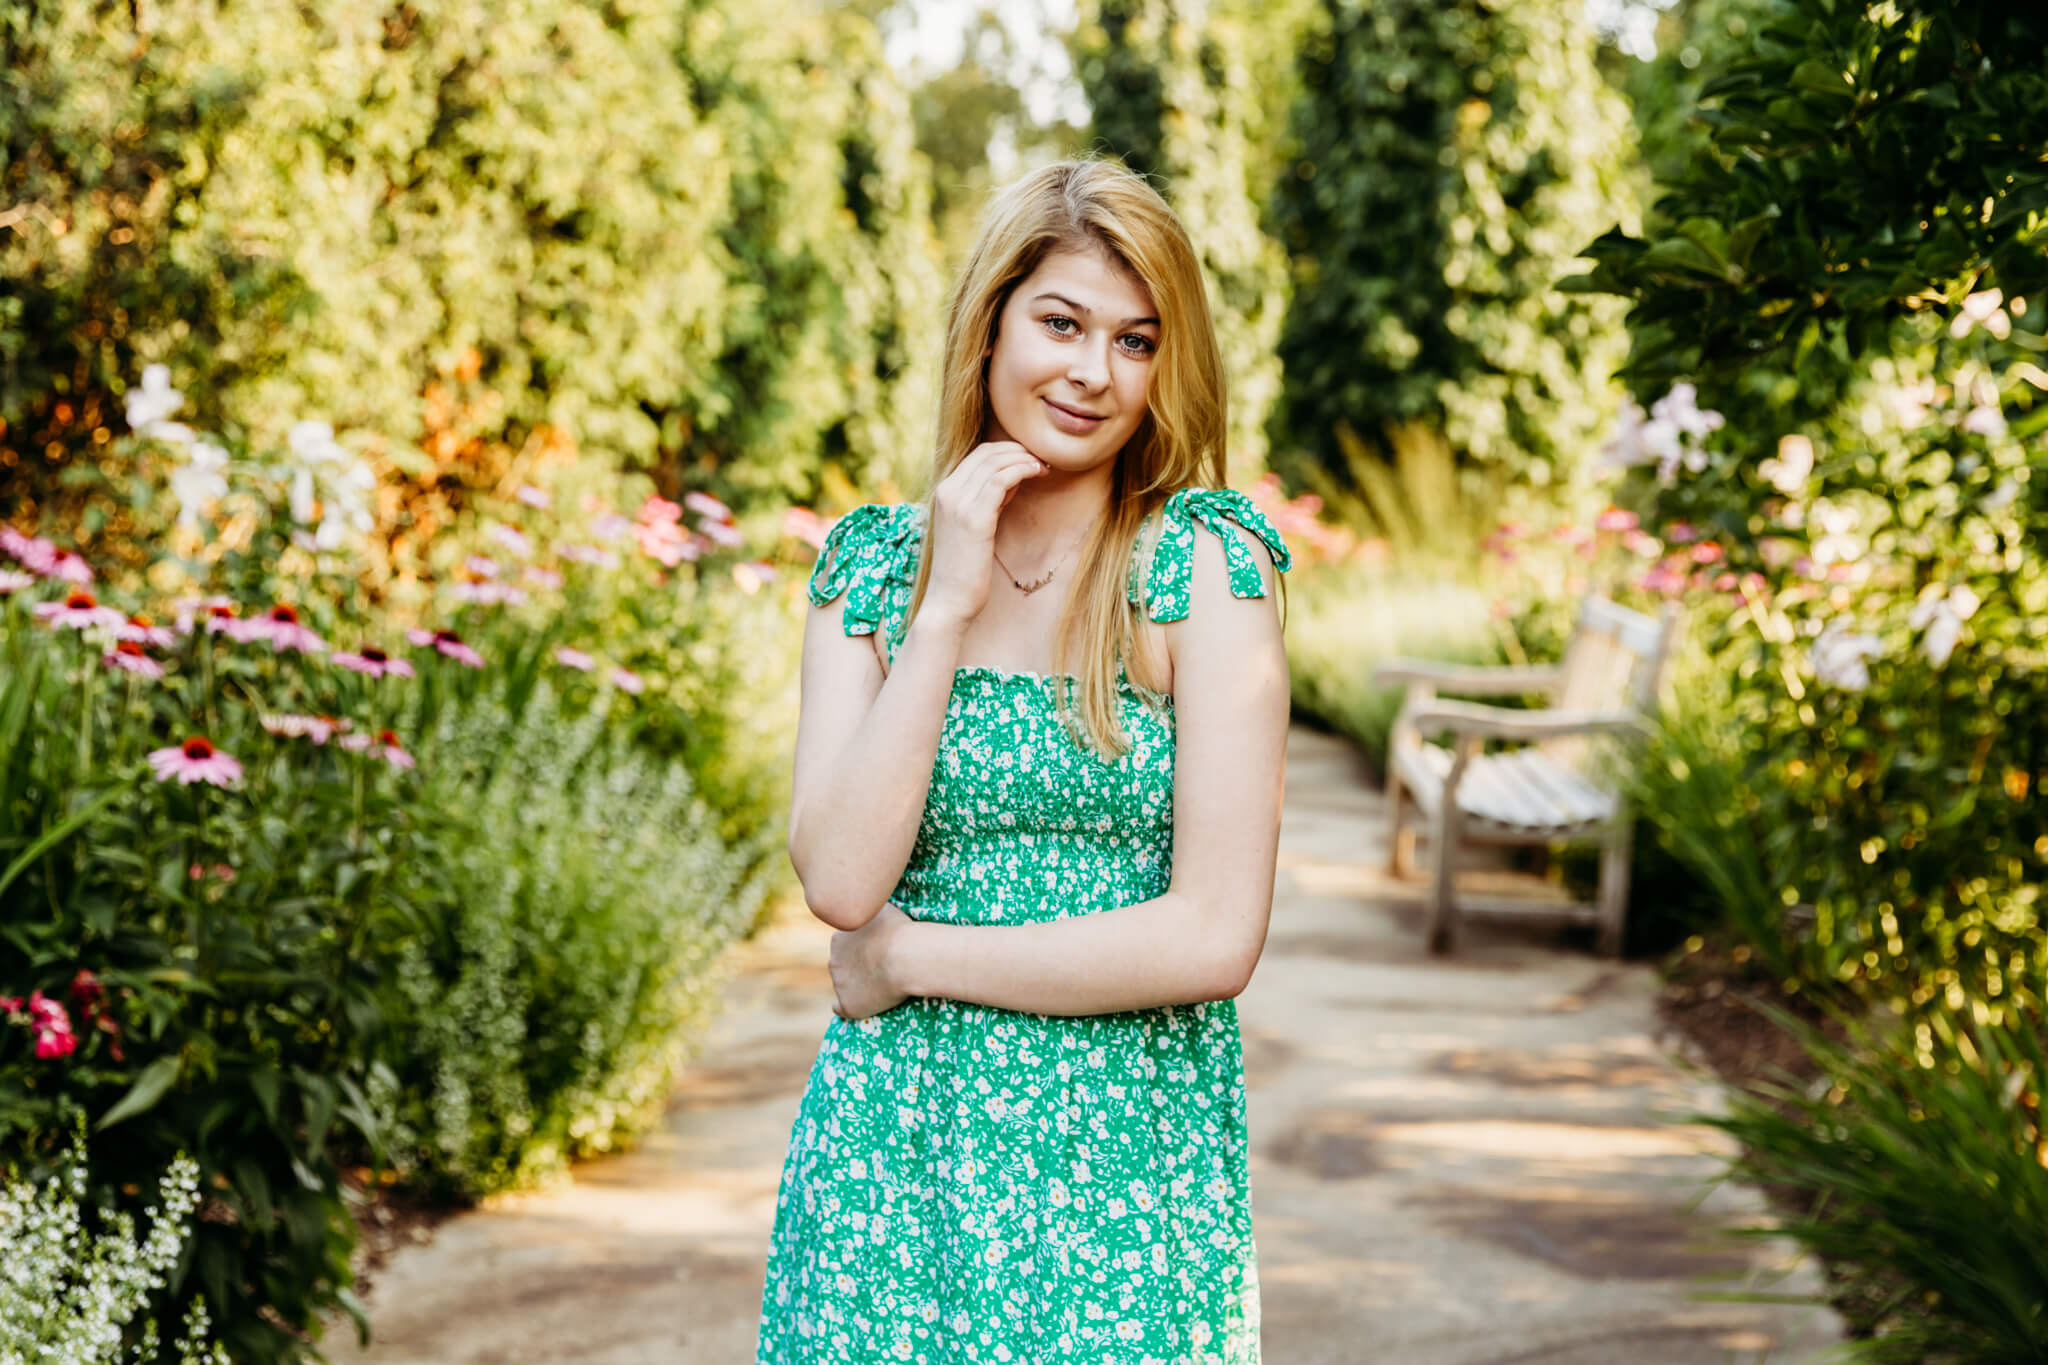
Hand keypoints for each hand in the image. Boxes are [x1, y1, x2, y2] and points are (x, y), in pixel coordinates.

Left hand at [829, 901, 914, 1020]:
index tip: (879, 951)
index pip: (845, 945)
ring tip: (881, 985)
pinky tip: (864, 1004)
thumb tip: (872, 898)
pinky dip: (851, 1006)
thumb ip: (871, 906)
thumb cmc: (900, 929)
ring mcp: (839, 984)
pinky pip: (841, 1008)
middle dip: (857, 967)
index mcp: (839, 938)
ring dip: (857, 985)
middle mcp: (833, 960)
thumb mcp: (883, 906)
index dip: (862, 949)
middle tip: (882, 968)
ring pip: (844, 986)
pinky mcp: (848, 1005)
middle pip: (842, 965)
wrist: (906, 957)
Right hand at [922, 441, 1049, 626]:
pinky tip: (1037, 474)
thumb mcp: (976, 525)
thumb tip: (1014, 476)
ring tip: (1043, 467)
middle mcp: (947, 492)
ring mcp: (958, 503)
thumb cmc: (965, 569)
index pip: (977, 454)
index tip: (1030, 459)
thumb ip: (989, 499)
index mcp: (943, 492)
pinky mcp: (974, 518)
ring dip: (1024, 459)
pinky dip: (1022, 470)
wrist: (950, 601)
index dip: (1007, 451)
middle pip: (986, 453)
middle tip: (1041, 460)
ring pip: (995, 462)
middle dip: (1018, 451)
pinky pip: (1001, 479)